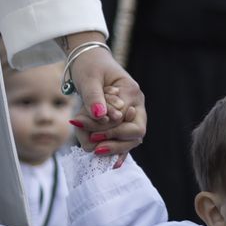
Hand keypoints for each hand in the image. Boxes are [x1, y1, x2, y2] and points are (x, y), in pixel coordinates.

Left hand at [63, 34, 146, 166]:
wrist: (90, 60)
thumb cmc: (89, 67)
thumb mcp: (89, 79)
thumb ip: (95, 97)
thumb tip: (101, 116)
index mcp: (132, 91)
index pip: (125, 117)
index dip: (108, 128)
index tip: (88, 131)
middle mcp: (137, 104)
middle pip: (136, 131)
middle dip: (114, 140)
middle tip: (93, 144)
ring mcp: (134, 113)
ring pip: (132, 139)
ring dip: (115, 147)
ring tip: (95, 151)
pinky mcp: (125, 120)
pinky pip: (126, 139)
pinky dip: (120, 151)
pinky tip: (113, 164)